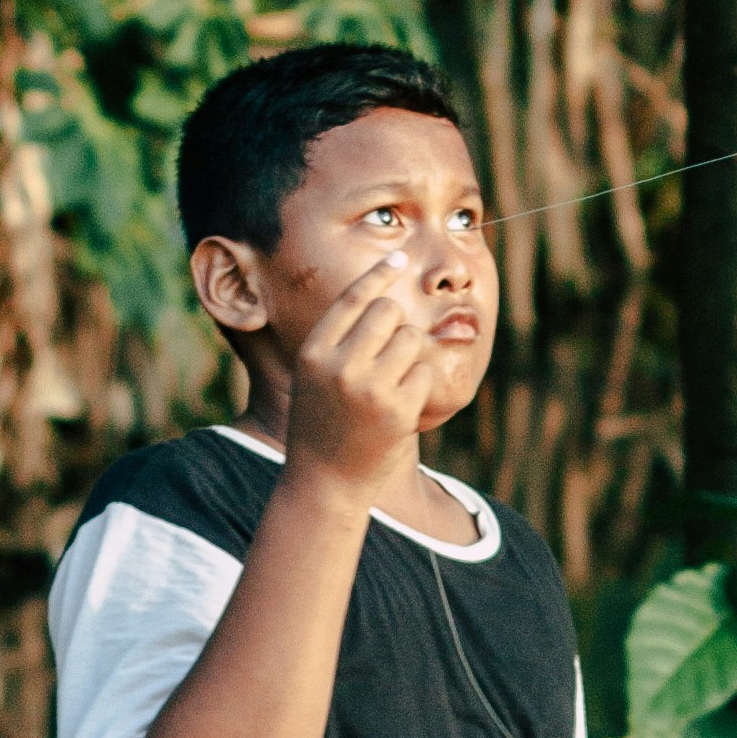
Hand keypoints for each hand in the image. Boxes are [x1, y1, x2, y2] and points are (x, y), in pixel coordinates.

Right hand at [283, 258, 453, 508]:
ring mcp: (369, 387)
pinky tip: (398, 406)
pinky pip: (423, 372)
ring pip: (410, 338)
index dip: (379, 273)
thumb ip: (338, 341)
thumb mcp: (313, 377)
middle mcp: (339, 365)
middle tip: (387, 353)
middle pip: (388, 311)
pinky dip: (418, 385)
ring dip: (408, 355)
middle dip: (395, 324)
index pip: (352, 298)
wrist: (324, 480)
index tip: (400, 257)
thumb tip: (381, 297)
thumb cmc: (321, 423)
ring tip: (389, 384)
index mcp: (314, 352)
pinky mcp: (397, 409)